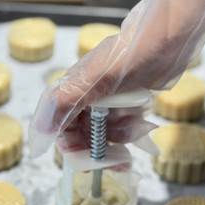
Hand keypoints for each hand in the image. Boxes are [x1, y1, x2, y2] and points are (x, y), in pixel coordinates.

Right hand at [29, 0, 204, 157]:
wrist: (164, 42)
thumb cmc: (126, 58)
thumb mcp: (91, 82)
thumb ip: (64, 105)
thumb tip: (40, 129)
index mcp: (70, 89)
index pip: (60, 125)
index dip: (69, 144)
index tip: (84, 162)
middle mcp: (84, 96)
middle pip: (82, 132)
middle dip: (96, 148)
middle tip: (114, 162)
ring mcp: (105, 99)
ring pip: (103, 131)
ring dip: (117, 139)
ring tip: (134, 138)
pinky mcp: (124, 101)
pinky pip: (122, 125)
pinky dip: (130, 130)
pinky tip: (140, 127)